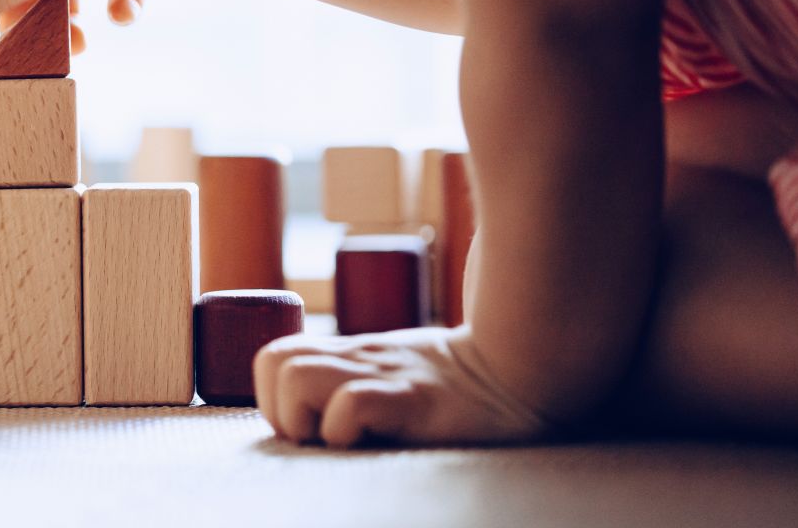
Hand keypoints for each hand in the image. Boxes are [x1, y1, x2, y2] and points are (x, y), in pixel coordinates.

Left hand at [253, 326, 550, 446]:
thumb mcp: (395, 370)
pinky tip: (374, 443)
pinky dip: (345, 430)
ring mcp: (384, 376)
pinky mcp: (412, 400)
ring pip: (295, 377)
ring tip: (342, 440)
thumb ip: (356, 379)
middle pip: (271, 361)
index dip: (272, 396)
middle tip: (318, 437)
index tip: (306, 428)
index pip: (274, 356)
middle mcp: (359, 358)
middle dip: (279, 410)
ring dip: (304, 419)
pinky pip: (350, 404)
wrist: (525, 371)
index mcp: (351, 354)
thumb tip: (315, 419)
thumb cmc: (459, 386)